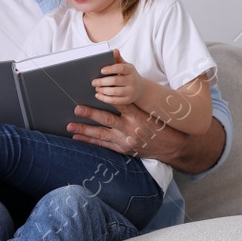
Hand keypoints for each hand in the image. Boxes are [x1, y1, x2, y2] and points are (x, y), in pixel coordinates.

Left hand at [68, 101, 182, 160]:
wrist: (171, 147)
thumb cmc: (159, 125)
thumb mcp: (149, 111)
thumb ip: (133, 102)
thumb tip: (116, 90)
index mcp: (139, 116)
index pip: (121, 104)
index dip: (107, 98)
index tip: (94, 91)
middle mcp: (131, 129)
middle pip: (108, 120)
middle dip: (91, 114)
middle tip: (77, 108)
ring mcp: (126, 141)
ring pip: (102, 134)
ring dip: (84, 130)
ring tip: (70, 126)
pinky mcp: (123, 150)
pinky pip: (103, 145)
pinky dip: (89, 142)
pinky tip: (77, 138)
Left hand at [93, 50, 138, 106]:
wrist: (140, 88)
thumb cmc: (129, 75)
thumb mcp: (126, 66)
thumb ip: (119, 59)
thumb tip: (114, 50)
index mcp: (130, 70)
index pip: (121, 68)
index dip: (111, 69)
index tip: (101, 70)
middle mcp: (132, 81)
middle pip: (115, 81)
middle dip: (102, 82)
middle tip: (93, 82)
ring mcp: (130, 91)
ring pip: (114, 92)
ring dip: (103, 90)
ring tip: (96, 88)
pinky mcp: (127, 100)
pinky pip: (115, 101)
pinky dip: (105, 98)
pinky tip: (98, 95)